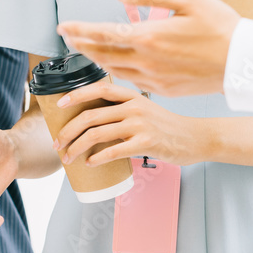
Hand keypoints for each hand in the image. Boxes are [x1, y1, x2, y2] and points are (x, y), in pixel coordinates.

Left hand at [53, 84, 206, 166]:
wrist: (195, 138)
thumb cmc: (166, 126)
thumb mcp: (144, 109)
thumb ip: (122, 111)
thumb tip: (91, 123)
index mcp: (131, 96)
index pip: (98, 89)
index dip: (76, 96)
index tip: (59, 106)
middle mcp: (133, 107)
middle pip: (90, 116)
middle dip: (67, 131)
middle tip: (58, 144)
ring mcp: (140, 124)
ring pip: (96, 134)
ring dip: (76, 147)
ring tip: (68, 157)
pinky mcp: (146, 143)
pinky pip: (113, 151)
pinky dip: (96, 159)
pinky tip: (89, 163)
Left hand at [57, 0, 240, 96]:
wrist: (246, 63)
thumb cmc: (222, 27)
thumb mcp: (189, 0)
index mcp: (149, 37)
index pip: (103, 33)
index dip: (80, 30)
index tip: (63, 27)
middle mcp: (146, 61)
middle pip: (103, 54)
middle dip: (83, 44)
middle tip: (69, 37)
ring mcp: (154, 79)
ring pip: (115, 69)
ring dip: (99, 58)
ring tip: (88, 48)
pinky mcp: (163, 89)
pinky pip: (132, 80)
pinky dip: (118, 70)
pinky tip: (117, 63)